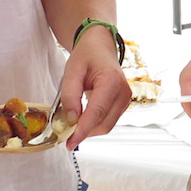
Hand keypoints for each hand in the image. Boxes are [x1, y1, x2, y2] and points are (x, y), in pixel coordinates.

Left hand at [59, 32, 131, 149]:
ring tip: (72, 123)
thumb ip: (70, 95)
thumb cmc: (87, 55)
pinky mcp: (123, 104)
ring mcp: (125, 99)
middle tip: (65, 133)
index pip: (97, 113)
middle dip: (84, 132)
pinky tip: (82, 118)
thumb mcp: (71, 71)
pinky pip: (108, 121)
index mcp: (111, 81)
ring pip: (106, 125)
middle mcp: (123, 92)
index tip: (70, 143)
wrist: (100, 47)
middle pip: (103, 124)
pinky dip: (94, 124)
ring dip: (89, 129)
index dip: (82, 131)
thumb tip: (70, 120)